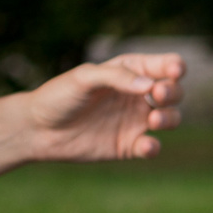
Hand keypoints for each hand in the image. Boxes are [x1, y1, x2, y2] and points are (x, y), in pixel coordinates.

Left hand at [24, 54, 184, 162]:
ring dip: (170, 118)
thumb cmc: (58, 96)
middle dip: (173, 92)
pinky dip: (153, 147)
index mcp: (131, 72)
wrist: (36, 130)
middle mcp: (139, 95)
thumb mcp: (84, 78)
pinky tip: (146, 145)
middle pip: (174, 91)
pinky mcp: (128, 145)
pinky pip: (151, 147)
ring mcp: (136, 121)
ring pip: (170, 118)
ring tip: (154, 120)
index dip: (175, 66)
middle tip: (159, 94)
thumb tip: (150, 86)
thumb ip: (117, 77)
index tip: (174, 72)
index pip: (165, 65)